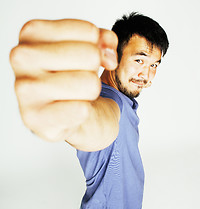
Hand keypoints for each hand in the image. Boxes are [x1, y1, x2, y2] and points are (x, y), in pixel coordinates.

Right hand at [10, 19, 117, 141]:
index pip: (89, 31)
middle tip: (80, 79)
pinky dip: (83, 112)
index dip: (99, 48)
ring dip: (90, 93)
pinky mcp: (35, 118)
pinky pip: (81, 110)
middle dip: (94, 71)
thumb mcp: (89, 48)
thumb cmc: (73, 76)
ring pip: (89, 83)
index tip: (88, 60)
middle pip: (90, 56)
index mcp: (33, 32)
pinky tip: (69, 111)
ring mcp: (25, 88)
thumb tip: (109, 57)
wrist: (64, 114)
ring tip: (74, 95)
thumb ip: (103, 40)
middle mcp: (22, 57)